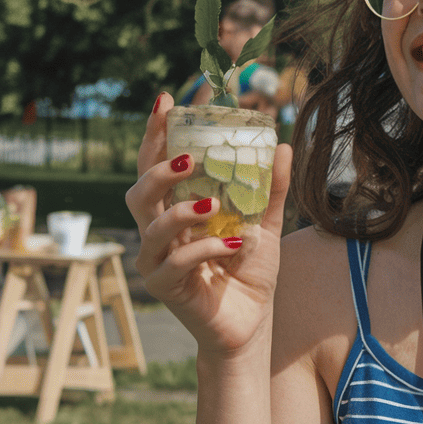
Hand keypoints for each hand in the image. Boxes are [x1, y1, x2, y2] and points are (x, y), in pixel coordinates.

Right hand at [125, 92, 292, 358]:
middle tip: (190, 157)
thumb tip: (283, 145)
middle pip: (138, 192)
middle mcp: (159, 233)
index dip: (156, 135)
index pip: (156, 166)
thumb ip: (270, 189)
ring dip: (182, 210)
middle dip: (158, 169)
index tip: (166, 101)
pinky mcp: (165, 287)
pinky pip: (177, 261)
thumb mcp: (265, 224)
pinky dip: (206, 247)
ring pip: (152, 225)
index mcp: (176, 211)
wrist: (251, 322)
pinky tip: (236, 244)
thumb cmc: (249, 271)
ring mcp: (157, 261)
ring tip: (212, 203)